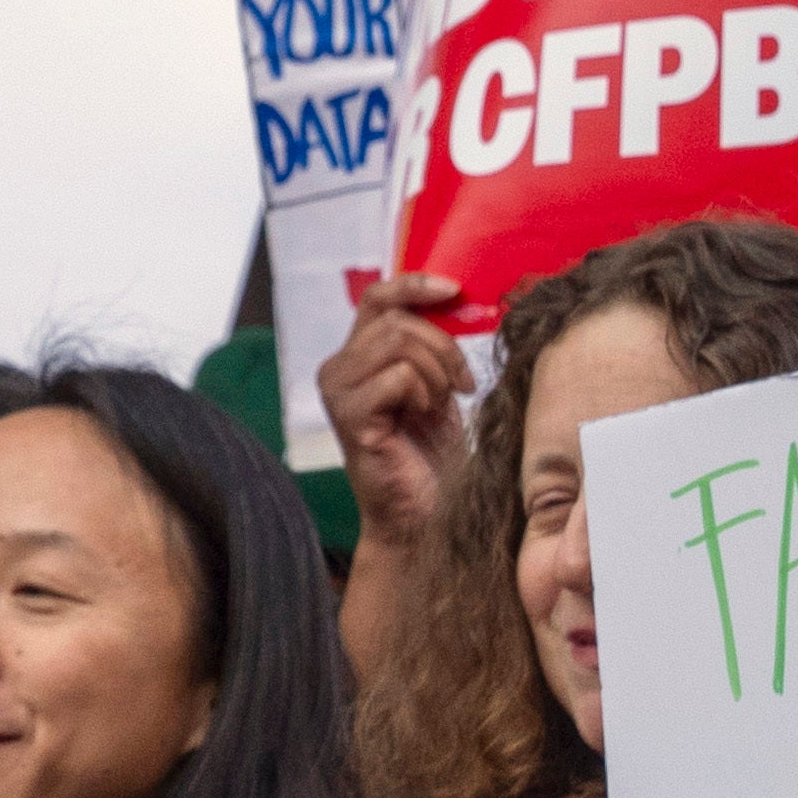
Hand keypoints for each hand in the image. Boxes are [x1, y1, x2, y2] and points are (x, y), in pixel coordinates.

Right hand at [317, 273, 474, 555]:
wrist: (423, 512)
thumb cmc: (431, 452)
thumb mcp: (436, 383)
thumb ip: (432, 342)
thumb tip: (457, 296)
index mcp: (356, 356)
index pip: (378, 297)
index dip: (415, 285)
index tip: (455, 290)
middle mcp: (337, 369)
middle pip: (396, 319)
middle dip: (443, 346)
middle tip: (460, 383)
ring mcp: (338, 393)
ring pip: (398, 343)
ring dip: (436, 372)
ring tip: (439, 404)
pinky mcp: (349, 418)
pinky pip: (398, 377)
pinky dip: (425, 394)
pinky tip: (425, 418)